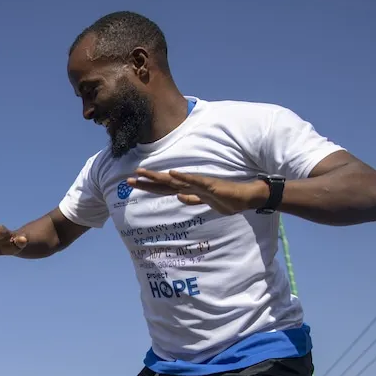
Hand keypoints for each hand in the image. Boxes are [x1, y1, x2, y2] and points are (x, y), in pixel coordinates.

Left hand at [127, 169, 268, 215]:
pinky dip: (183, 178)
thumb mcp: (205, 203)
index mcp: (189, 190)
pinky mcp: (210, 185)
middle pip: (164, 184)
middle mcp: (191, 185)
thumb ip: (192, 200)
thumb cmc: (228, 199)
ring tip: (143, 173)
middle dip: (146, 182)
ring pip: (175, 180)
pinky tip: (172, 174)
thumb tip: (178, 197)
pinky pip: (194, 181)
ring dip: (158, 177)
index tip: (134, 184)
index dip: (149, 186)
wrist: (247, 197)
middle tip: (128, 179)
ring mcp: (200, 184)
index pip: (164, 188)